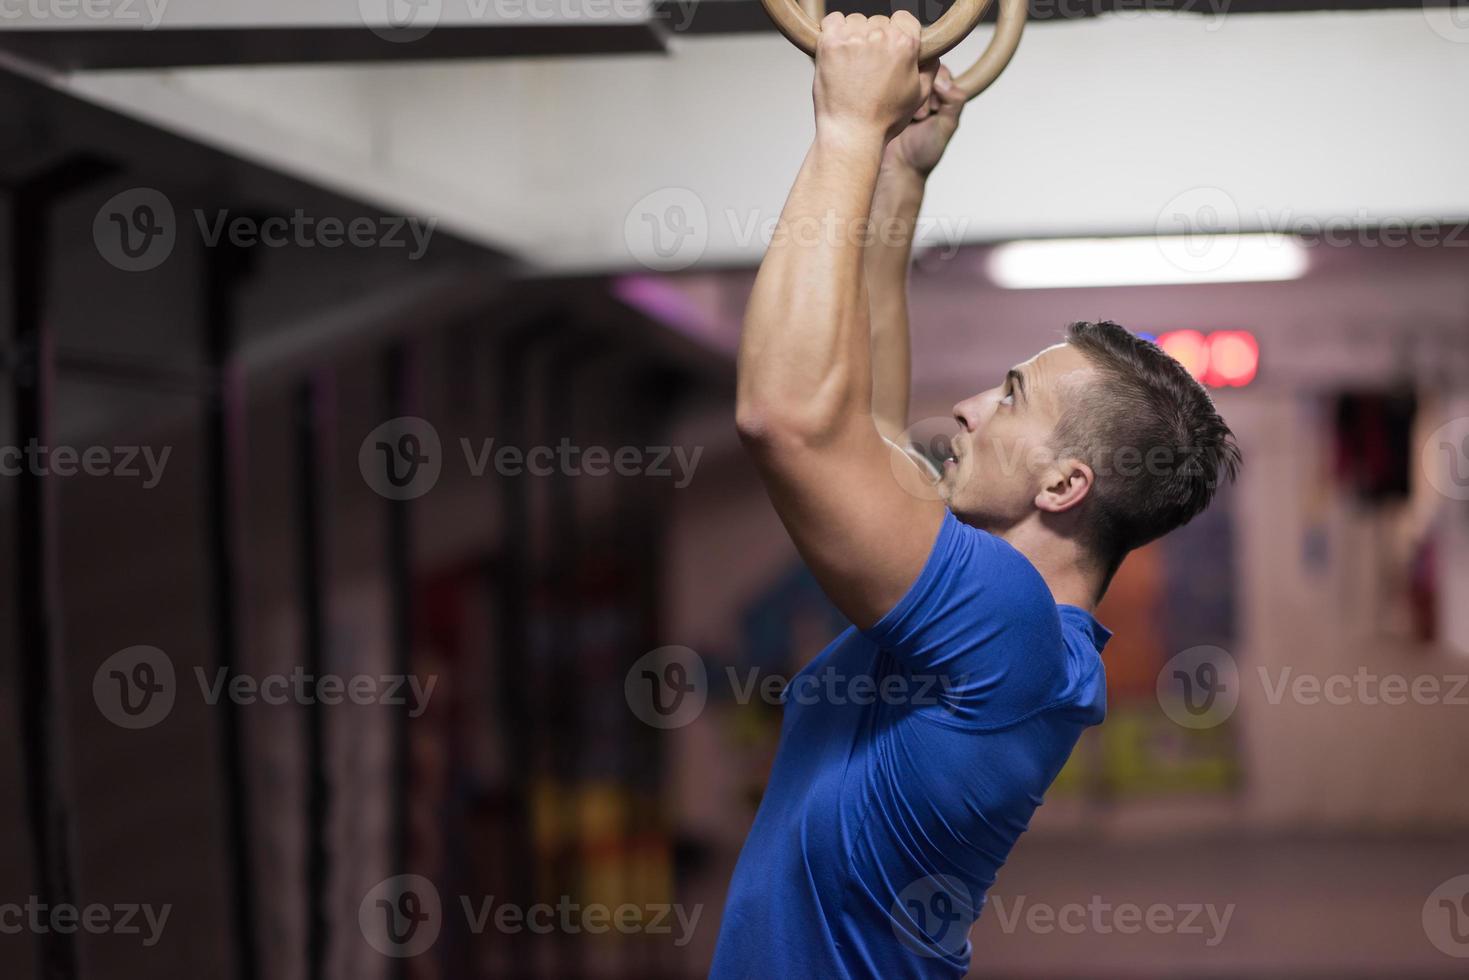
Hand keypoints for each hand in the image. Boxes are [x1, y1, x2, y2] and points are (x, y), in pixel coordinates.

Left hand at [813, 11, 932, 144]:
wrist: (851, 134)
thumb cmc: (884, 120)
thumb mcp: (919, 96)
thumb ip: (929, 68)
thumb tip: (930, 53)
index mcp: (906, 44)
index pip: (904, 18)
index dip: (897, 32)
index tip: (889, 47)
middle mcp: (881, 36)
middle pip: (879, 21)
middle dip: (875, 38)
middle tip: (868, 65)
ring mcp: (854, 38)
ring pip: (855, 21)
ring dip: (853, 36)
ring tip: (851, 64)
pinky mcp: (830, 44)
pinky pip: (831, 21)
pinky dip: (832, 32)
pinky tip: (836, 53)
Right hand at [883, 64, 964, 178]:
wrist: (897, 168)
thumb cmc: (924, 151)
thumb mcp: (947, 126)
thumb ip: (954, 102)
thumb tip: (941, 80)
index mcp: (940, 94)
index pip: (941, 71)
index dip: (937, 85)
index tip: (934, 110)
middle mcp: (920, 90)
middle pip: (921, 70)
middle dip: (922, 92)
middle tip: (921, 117)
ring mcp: (900, 93)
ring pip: (905, 75)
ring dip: (907, 95)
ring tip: (910, 119)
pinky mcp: (883, 98)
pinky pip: (887, 84)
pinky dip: (891, 94)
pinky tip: (893, 111)